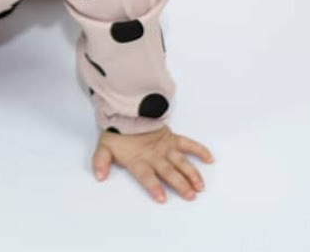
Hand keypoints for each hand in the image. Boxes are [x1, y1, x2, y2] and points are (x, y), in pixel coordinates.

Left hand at [92, 125, 212, 201]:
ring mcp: (165, 147)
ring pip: (181, 161)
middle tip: (190, 195)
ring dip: (192, 173)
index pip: (147, 176)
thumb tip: (99, 176)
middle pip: (169, 172)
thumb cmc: (117, 133)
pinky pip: (188, 143)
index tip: (162, 198)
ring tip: (200, 186)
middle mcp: (154, 155)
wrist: (126, 110)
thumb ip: (101, 162)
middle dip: (180, 184)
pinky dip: (199, 150)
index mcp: (139, 160)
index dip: (154, 186)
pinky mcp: (172, 138)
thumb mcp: (104, 148)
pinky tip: (210, 159)